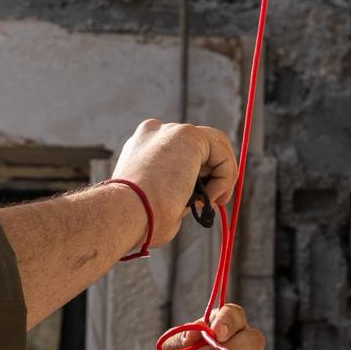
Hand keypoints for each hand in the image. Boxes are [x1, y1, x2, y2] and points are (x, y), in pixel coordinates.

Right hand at [110, 120, 237, 247]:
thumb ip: (176, 192)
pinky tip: (210, 197)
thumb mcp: (155, 202)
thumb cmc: (138, 218)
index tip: (200, 199)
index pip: (179, 152)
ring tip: (215, 202)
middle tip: (217, 200)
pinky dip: (224, 179)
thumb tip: (198, 198)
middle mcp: (155, 133)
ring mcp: (172, 131)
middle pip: (200, 145)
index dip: (196, 174)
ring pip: (216, 147)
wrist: (126, 213)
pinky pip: (222, 156)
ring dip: (223, 176)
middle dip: (214, 172)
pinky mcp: (190, 136)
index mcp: (141, 148)